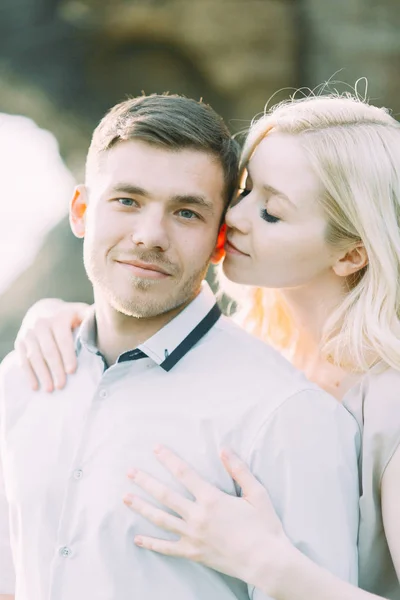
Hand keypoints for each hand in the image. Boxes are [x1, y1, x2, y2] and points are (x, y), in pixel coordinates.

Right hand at [14, 299, 89, 391]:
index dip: (67, 355)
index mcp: (58, 318)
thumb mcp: (80, 312)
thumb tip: (107, 323)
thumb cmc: (68, 316)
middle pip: (48, 350)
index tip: (72, 371)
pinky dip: (29, 374)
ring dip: (42, 374)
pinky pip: (23, 360)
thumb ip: (90, 317)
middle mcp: (40, 324)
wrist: (42, 310)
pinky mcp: (19, 342)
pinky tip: (35, 386)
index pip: (63, 339)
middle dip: (55, 369)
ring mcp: (28, 333)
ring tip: (50, 389)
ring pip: (34, 356)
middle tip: (62, 385)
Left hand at [123, 445, 290, 594]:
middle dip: (145, 481)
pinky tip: (137, 538)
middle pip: (165, 495)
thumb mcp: (256, 493)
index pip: (184, 473)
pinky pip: (167, 548)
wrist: (267, 562)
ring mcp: (193, 536)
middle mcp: (198, 516)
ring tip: (125, 498)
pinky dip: (151, 543)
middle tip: (129, 471)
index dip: (168, 459)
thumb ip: (239, 470)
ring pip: (161, 519)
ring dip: (141, 507)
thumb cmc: (264, 526)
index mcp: (212, 499)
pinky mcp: (193, 553)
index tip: (155, 449)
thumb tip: (224, 449)